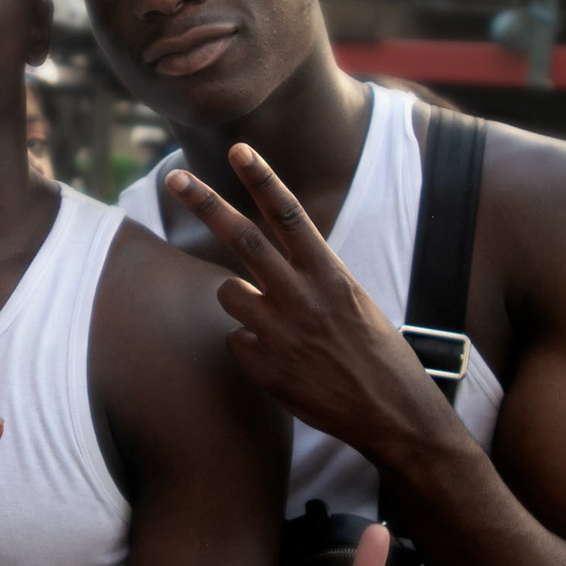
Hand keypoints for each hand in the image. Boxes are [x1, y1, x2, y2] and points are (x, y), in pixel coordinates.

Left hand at [166, 144, 447, 456]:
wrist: (391, 415)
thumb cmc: (375, 355)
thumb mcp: (352, 301)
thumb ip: (312, 277)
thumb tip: (271, 262)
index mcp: (330, 274)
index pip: (290, 215)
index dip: (262, 180)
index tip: (239, 150)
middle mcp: (302, 295)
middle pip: (242, 238)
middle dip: (206, 203)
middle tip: (174, 177)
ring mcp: (279, 330)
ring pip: (228, 293)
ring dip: (239, 300)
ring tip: (278, 326)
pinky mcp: (262, 365)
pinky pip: (235, 339)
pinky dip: (251, 346)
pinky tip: (283, 364)